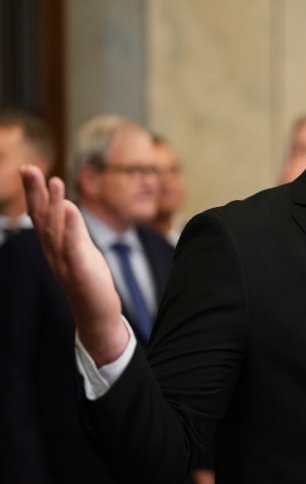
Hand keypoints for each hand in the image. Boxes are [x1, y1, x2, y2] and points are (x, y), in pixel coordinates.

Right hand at [20, 165, 128, 365]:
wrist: (96, 315)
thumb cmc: (89, 281)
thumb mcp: (81, 249)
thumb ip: (73, 228)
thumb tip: (64, 204)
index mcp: (54, 246)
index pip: (41, 216)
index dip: (34, 193)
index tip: (29, 169)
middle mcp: (54, 253)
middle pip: (41, 220)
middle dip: (35, 193)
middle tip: (29, 168)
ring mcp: (65, 262)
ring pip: (55, 231)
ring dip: (54, 205)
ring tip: (54, 181)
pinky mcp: (80, 271)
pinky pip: (73, 247)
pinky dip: (71, 227)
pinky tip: (70, 209)